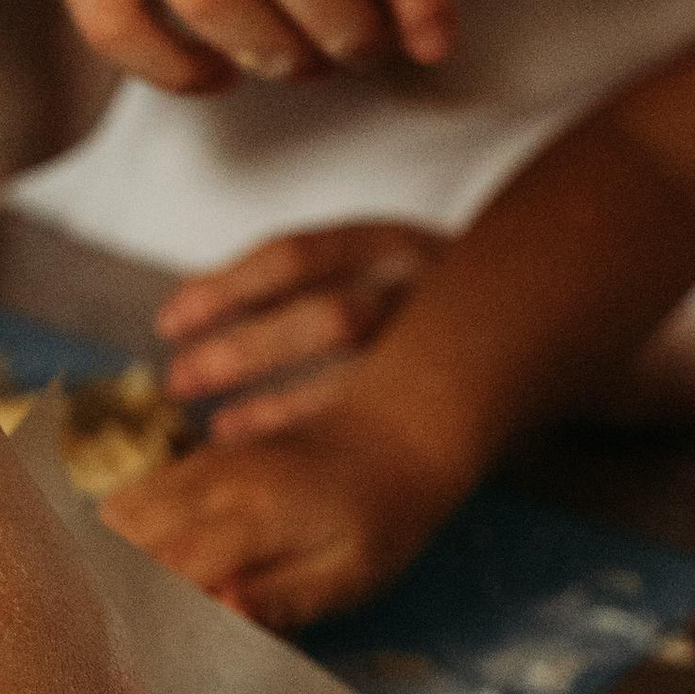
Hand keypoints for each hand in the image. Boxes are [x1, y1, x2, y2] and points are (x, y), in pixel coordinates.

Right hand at [102, 390, 464, 629]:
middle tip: (112, 637)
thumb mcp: (351, 573)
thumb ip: (285, 597)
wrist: (398, 432)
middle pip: (128, 535)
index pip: (170, 566)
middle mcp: (217, 482)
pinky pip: (136, 491)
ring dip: (109, 558)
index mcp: (256, 515)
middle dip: (113, 587)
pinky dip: (120, 531)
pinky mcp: (201, 458)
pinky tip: (126, 568)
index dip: (143, 610)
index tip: (130, 654)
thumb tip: (222, 613)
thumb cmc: (383, 518)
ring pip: (121, 509)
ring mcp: (204, 463)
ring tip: (114, 608)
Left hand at [155, 220, 446, 432]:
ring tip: (217, 431)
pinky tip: (267, 450)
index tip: (170, 321)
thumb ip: (297, 289)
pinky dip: (315, 434)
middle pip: (331, 318)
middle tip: (181, 381)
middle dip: (247, 352)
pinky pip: (382, 420)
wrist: (525, 323)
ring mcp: (450, 343)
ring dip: (280, 408)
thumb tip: (185, 316)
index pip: (295, 257)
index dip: (226, 288)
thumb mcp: (368, 270)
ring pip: (362, 381)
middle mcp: (424, 286)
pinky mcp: (460, 393)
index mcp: (389, 243)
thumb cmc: (415, 302)